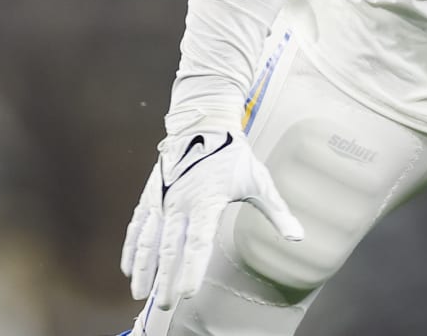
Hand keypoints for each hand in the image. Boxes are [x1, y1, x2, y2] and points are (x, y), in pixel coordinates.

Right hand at [121, 127, 302, 310]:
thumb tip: (298, 236)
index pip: (198, 242)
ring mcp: (162, 198)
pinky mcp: (151, 195)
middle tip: (164, 304)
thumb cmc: (232, 155)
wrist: (202, 123)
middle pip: (170, 247)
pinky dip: (131, 247)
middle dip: (166, 278)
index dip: (191, 268)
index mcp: (207, 201)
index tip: (187, 292)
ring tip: (140, 292)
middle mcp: (180, 202)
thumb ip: (276, 212)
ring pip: (149, 239)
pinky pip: (137, 225)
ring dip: (143, 267)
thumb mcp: (259, 181)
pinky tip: (129, 268)